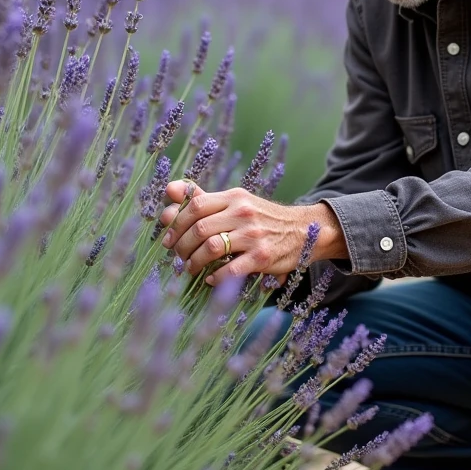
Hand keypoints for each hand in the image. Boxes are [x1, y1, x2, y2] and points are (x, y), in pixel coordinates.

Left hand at [157, 181, 346, 285]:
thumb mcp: (237, 201)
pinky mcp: (263, 256)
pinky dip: (215, 277)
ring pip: (211, 248)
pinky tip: (211, 279)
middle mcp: (243, 212)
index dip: (175, 223)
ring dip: (194, 262)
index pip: (195, 205)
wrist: (303, 229)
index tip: (168, 238)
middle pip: (199, 228)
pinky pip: (230, 269)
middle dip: (181, 246)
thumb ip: (204, 198)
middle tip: (177, 256)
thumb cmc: (262, 217)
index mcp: (234, 197)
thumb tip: (169, 190)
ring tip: (190, 268)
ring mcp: (253, 235)